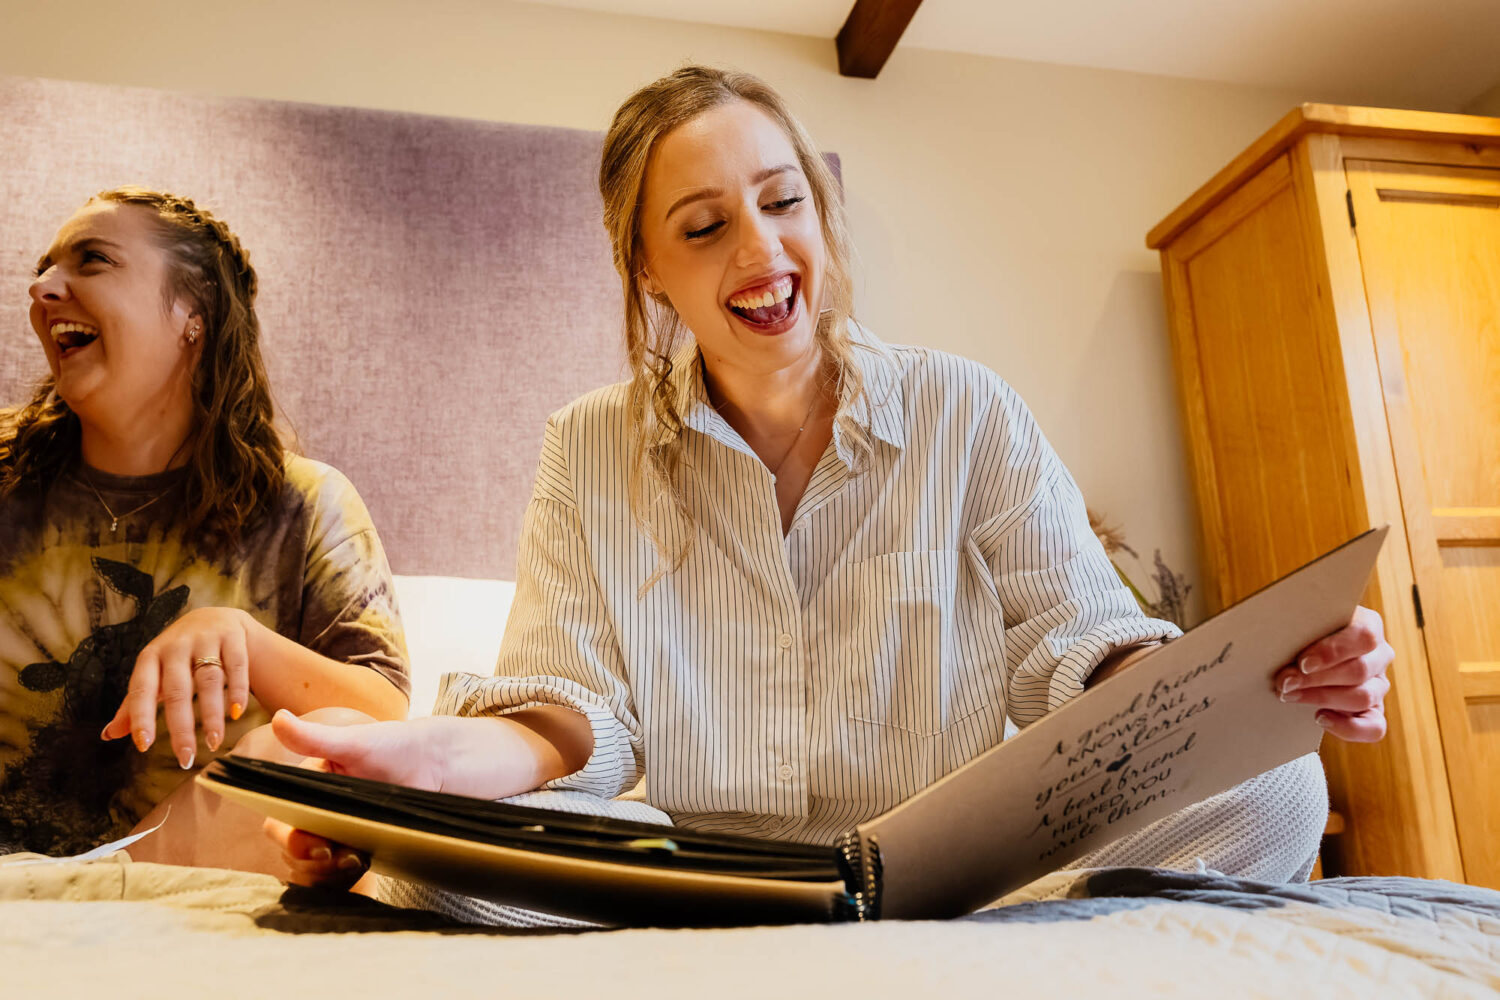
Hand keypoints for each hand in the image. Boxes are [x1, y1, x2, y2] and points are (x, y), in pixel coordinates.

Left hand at [102, 606, 257, 768]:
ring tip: (213, 743)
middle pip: (178, 690)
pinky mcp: (232, 636)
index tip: (143, 746)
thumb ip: (134, 705)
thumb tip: (108, 735)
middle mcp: (175, 646)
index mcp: (150, 657)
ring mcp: (205, 639)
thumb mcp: (153, 675)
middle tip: (186, 759)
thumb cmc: (177, 656)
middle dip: (181, 727)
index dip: (141, 717)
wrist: (213, 618)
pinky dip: (237, 691)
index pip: (142, 689)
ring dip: (212, 715)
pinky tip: (236, 714)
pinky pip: (236, 666)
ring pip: (209, 680)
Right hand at [259, 708, 585, 886]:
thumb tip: (278, 718)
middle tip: (335, 856)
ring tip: (354, 861)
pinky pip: (341, 879)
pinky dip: (346, 881)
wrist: (436, 764)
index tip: (314, 843)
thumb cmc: (393, 746)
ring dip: (328, 875)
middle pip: (294, 856)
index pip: (279, 824)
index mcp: (305, 792)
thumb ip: (316, 738)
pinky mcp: (360, 852)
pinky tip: (363, 869)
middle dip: (309, 862)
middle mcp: (316, 818)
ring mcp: (338, 838)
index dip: (289, 839)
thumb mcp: (355, 742)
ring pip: (315, 872)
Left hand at [1273, 605, 1392, 742]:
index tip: (1302, 663)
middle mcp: (1379, 655)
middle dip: (1316, 679)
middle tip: (1284, 682)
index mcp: (1368, 626)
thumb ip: (1300, 630)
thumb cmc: (1302, 636)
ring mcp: (1379, 685)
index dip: (1333, 652)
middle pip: (1359, 670)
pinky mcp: (1374, 712)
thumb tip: (1280, 644)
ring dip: (1322, 698)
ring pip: (1363, 697)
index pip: (1364, 637)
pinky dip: (1348, 728)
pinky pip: (1374, 727)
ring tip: (1290, 695)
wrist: (1300, 658)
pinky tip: (1320, 717)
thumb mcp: (1302, 626)